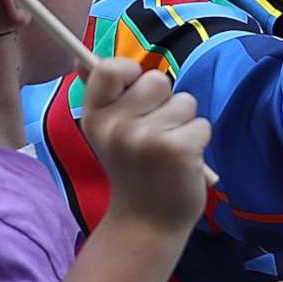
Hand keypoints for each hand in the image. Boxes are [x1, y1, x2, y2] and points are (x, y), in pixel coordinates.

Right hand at [79, 55, 211, 232]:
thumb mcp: (107, 133)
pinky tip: (182, 164)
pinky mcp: (178, 150)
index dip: (130, 72)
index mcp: (95, 118)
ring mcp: (147, 139)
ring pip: (185, 102)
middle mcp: (117, 127)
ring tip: (167, 151)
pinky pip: (201, 124)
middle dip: (165, 102)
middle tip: (154, 134)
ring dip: (183, 123)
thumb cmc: (133, 170)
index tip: (136, 94)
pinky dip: (198, 142)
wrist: (146, 223)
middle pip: (157, 80)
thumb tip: (81, 57)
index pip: (110, 67)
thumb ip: (103, 95)